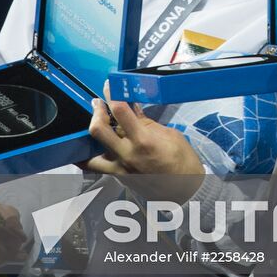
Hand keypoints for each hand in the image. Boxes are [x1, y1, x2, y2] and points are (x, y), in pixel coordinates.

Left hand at [81, 85, 204, 201]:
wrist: (186, 191)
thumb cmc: (183, 161)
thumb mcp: (169, 134)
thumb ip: (146, 122)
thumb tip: (132, 106)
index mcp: (143, 141)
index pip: (120, 111)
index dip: (112, 94)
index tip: (110, 85)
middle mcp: (127, 156)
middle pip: (98, 129)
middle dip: (96, 111)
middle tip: (99, 103)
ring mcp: (120, 170)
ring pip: (89, 154)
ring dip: (91, 137)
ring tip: (96, 124)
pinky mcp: (119, 179)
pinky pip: (97, 166)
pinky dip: (92, 155)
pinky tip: (96, 146)